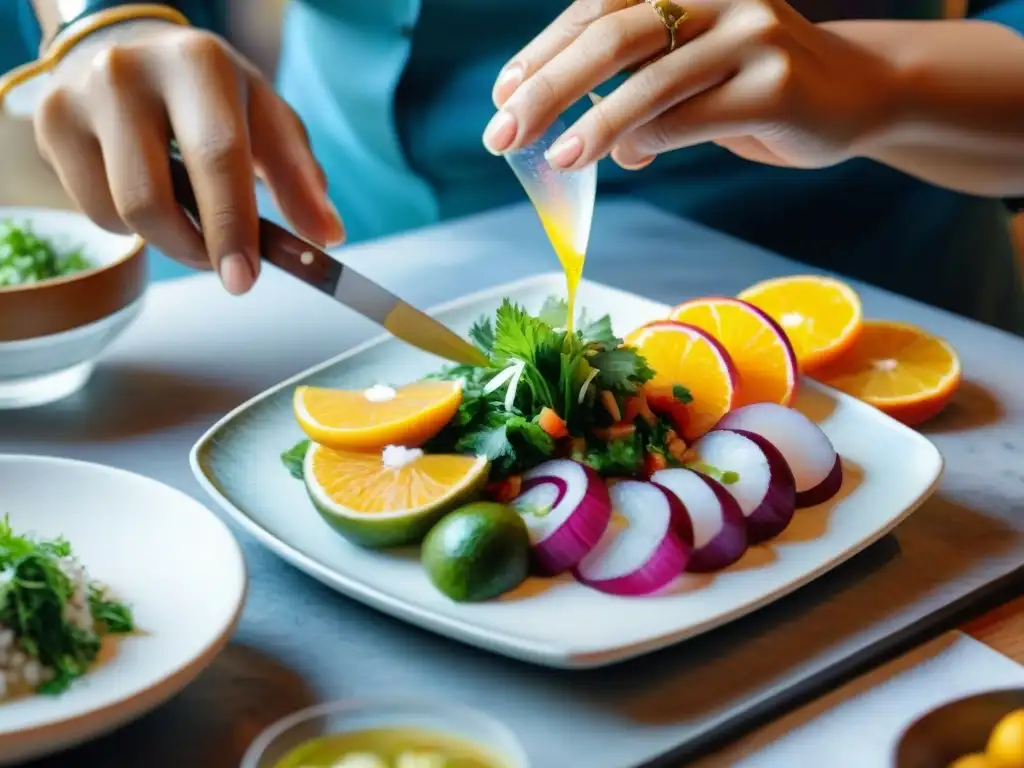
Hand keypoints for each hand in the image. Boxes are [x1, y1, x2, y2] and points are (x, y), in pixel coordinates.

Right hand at [34, 21, 342, 293]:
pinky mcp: (52, 125)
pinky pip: (94, 212)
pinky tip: (146, 190)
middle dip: (195, 249)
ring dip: (168, 239)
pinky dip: (131, 223)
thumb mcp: (265, 119)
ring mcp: (79, 98)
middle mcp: (127, 74)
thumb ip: (299, 178)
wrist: (133, 50)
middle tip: (225, 267)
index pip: (216, 157)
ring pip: (121, 214)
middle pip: (152, 200)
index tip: (244, 279)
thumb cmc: (211, 95)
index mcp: (199, 65)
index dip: (232, 226)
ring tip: (192, 217)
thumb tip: (326, 236)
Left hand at [485, 0, 898, 170]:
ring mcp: (753, 34)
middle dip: (549, 87)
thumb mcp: (682, 65)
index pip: (596, 7)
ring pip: (653, 80)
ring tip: (557, 158)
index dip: (542, 50)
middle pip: (614, 35)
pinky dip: (651, 142)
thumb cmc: (746, 82)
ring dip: (595, 123)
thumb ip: (626, 75)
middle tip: (503, 133)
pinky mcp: (777, 86)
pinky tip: (627, 159)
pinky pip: (695, 118)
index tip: (500, 95)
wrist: (852, 92)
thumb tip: (548, 118)